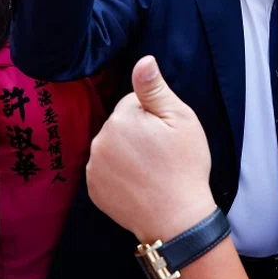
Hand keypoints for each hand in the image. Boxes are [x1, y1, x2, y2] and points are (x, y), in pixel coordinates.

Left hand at [87, 56, 216, 242]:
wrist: (176, 219)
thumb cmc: (184, 165)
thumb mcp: (179, 119)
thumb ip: (154, 88)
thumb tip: (143, 60)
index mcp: (121, 117)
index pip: (132, 102)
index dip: (153, 116)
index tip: (166, 135)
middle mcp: (100, 139)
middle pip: (120, 123)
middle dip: (138, 132)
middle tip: (160, 153)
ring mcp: (94, 166)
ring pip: (112, 145)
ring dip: (127, 152)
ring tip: (151, 170)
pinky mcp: (93, 188)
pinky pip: (105, 169)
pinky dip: (118, 173)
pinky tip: (137, 183)